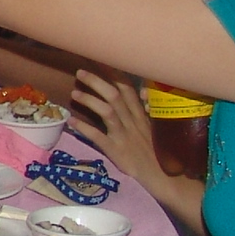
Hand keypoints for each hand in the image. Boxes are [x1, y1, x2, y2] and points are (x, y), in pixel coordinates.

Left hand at [69, 70, 159, 186]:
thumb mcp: (149, 127)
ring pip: (107, 113)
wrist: (162, 176)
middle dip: (97, 81)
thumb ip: (139, 110)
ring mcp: (124, 136)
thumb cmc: (154, 151)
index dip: (113, 73)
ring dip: (90, 101)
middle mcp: (132, 121)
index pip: (127, 88)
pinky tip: (72, 121)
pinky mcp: (117, 151)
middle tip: (80, 72)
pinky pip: (99, 137)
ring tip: (74, 93)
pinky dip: (85, 128)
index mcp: (140, 114)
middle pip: (115, 96)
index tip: (99, 59)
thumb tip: (136, 91)